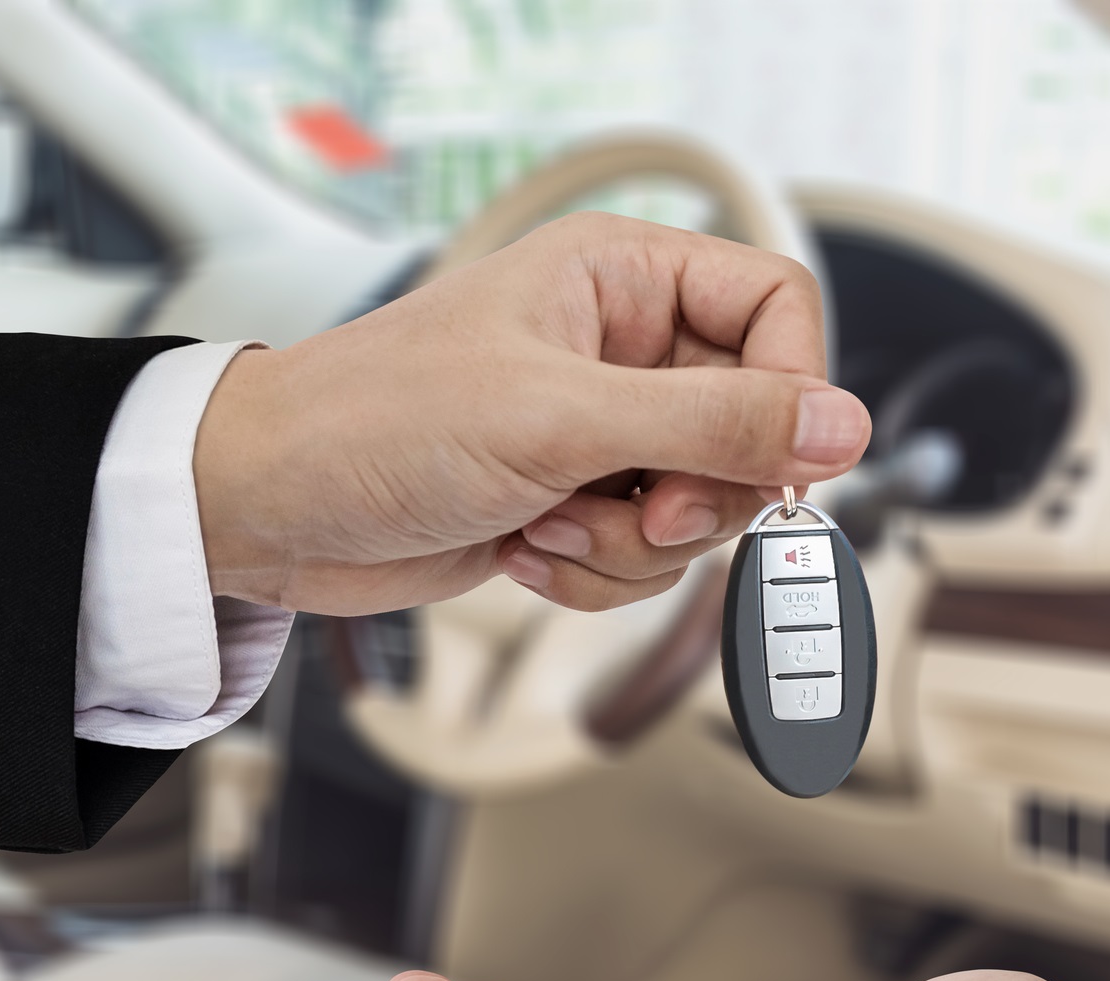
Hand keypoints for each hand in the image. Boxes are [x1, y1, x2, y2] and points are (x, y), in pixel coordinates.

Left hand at [194, 211, 870, 615]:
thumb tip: (839, 426)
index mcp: (621, 278)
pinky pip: (645, 557)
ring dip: (631, 546)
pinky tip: (523, 548)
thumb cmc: (374, 422)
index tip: (765, 464)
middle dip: (694, 493)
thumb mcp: (560, 418)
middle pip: (750, 427)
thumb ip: (714, 421)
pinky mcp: (571, 503)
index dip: (789, 392)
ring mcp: (597, 432)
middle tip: (632, 508)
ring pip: (700, 507)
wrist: (270, 511)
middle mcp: (620, 348)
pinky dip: (594, 574)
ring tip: (546, 524)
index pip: (777, 308)